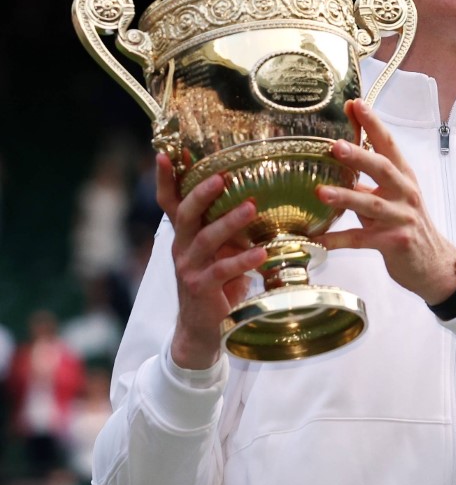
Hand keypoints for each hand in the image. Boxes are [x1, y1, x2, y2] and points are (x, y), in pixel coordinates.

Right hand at [155, 153, 266, 368]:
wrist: (203, 330)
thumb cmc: (218, 284)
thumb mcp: (221, 250)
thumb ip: (230, 228)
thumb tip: (257, 196)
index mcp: (185, 234)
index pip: (169, 201)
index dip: (165, 178)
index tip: (165, 153)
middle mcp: (181, 247)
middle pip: (185, 214)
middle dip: (201, 193)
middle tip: (221, 176)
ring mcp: (189, 268)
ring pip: (205, 239)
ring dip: (229, 222)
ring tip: (251, 208)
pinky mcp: (201, 289)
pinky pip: (222, 271)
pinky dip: (243, 261)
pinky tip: (261, 254)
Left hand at [314, 100, 455, 304]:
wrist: (435, 264)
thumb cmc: (409, 227)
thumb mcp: (394, 199)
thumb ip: (370, 183)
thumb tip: (339, 165)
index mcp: (404, 178)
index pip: (389, 144)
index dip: (373, 124)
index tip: (355, 104)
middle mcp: (405, 194)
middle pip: (383, 169)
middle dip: (359, 156)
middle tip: (335, 145)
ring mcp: (401, 218)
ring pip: (370, 204)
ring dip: (344, 197)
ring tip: (319, 191)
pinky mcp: (393, 242)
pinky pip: (360, 240)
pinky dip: (337, 240)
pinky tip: (317, 239)